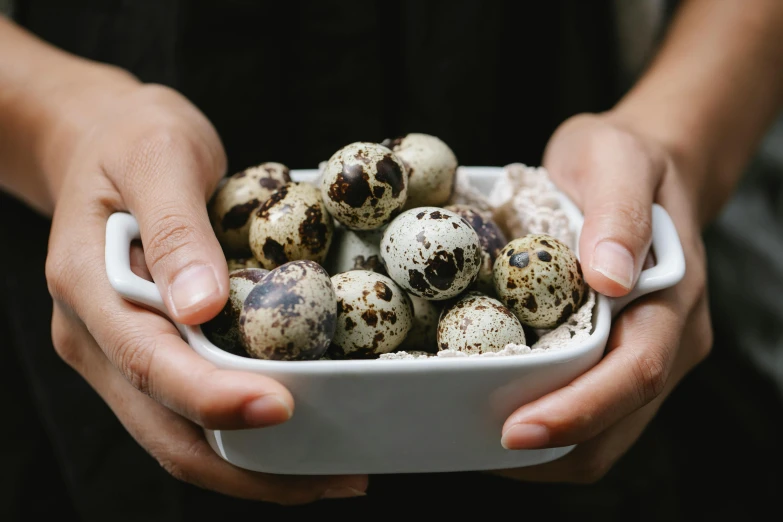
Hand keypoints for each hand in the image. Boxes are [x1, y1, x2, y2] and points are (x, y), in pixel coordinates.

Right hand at [43, 72, 366, 502]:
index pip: (149, 362)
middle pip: (164, 426)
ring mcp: (120, 351)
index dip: (213, 397)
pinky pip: (191, 411)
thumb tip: (201, 308)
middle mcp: (97, 335)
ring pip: (177, 436)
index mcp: (89, 285)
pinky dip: (243, 435)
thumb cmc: (133, 138)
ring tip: (330, 475)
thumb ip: (175, 228)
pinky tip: (298, 439)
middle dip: (247, 463)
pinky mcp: (151, 352)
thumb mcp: (158, 156)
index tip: (283, 408)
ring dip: (251, 467)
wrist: (102, 142)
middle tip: (335, 475)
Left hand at [492, 113, 712, 481]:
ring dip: (549, 448)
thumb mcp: (616, 161)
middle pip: (619, 420)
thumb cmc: (623, 160)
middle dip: (555, 444)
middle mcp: (668, 339)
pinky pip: (590, 411)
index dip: (579, 411)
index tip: (517, 431)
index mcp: (673, 299)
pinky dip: (549, 426)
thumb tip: (611, 279)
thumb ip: (619, 214)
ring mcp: (646, 353)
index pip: (635, 372)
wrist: (639, 167)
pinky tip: (501, 414)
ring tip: (481, 442)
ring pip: (606, 432)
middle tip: (479, 447)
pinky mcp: (618, 355)